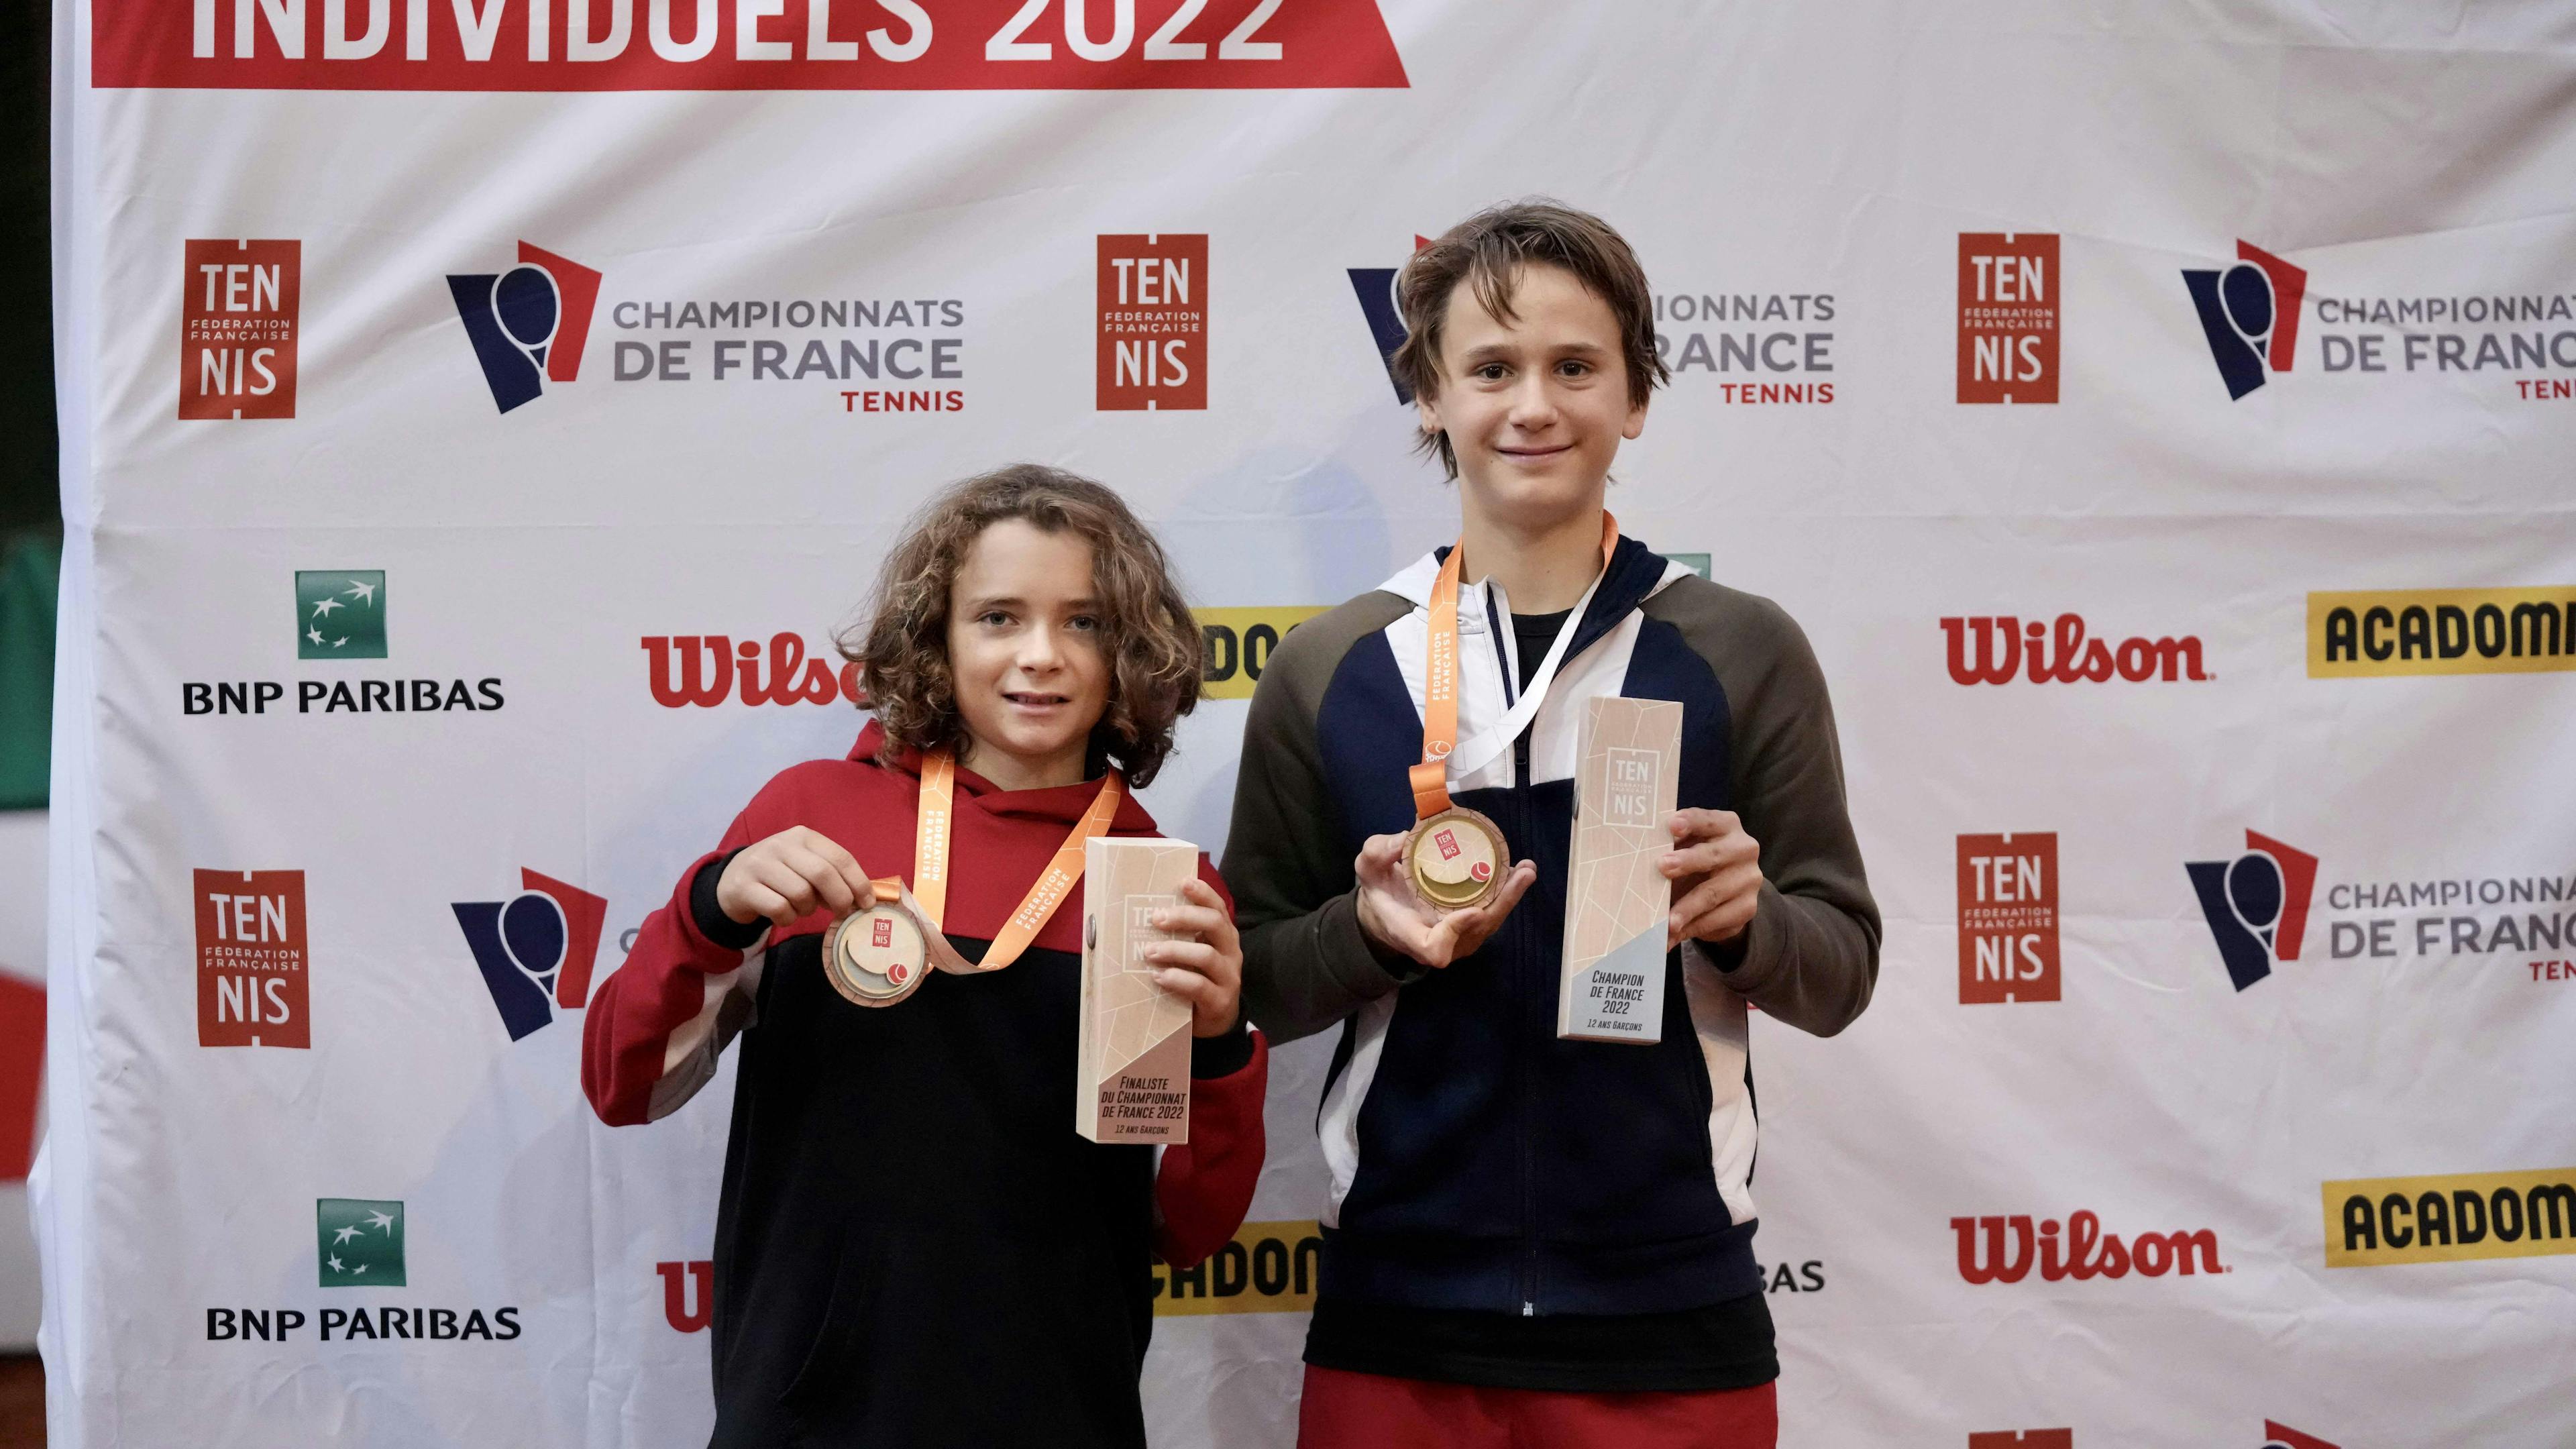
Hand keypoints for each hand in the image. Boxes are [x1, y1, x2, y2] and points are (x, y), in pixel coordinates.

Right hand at [715, 827, 878, 928]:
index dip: (858, 882)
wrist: (732, 880)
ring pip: (800, 893)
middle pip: (823, 874)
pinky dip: (788, 918)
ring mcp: (760, 864)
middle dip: (840, 898)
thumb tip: (863, 898)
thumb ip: (832, 875)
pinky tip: (784, 914)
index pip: (840, 857)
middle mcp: (781, 845)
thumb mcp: (805, 865)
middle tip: (842, 913)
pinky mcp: (744, 886)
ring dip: (808, 909)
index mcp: (803, 836)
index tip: (867, 903)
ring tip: (802, 908)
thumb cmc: (780, 875)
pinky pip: (779, 908)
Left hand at [1142, 878, 1244, 1037]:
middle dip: (1184, 918)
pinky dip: (1177, 979)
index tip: (1182, 882)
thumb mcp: (1192, 954)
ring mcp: (1228, 977)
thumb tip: (1141, 916)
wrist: (1215, 1022)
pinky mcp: (1220, 1002)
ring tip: (1149, 952)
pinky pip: (1200, 986)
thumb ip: (1179, 937)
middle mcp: (1231, 952)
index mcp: (1224, 936)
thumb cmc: (1197, 979)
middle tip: (1156, 919)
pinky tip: (1159, 977)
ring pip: (1207, 956)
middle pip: (1215, 924)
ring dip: (1175, 950)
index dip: (1203, 893)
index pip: (1218, 908)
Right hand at [1352, 832, 1537, 970]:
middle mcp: (1439, 940)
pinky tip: (1518, 871)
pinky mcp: (1469, 926)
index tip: (1472, 911)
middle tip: (1521, 874)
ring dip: (1511, 897)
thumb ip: (1377, 853)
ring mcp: (1458, 937)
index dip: (1454, 933)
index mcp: (1410, 933)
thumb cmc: (1379, 892)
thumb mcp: (1367, 869)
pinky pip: (1491, 912)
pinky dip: (1506, 893)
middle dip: (1501, 903)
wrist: (1386, 911)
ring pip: (1489, 922)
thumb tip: (1402, 837)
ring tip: (1526, 869)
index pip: (1434, 947)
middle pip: (1476, 931)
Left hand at [1662, 808, 1761, 947]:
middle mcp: (1743, 849)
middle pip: (1713, 855)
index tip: (1671, 825)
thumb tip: (1638, 854)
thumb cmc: (1697, 859)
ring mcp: (1748, 879)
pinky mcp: (1747, 907)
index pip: (1707, 820)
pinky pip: (1717, 920)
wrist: (1728, 889)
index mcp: (1726, 825)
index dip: (1690, 821)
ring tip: (1665, 922)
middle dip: (1686, 862)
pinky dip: (1692, 928)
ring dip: (1686, 909)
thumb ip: (1671, 845)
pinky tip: (1673, 936)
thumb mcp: (1687, 847)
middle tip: (1662, 868)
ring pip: (1713, 894)